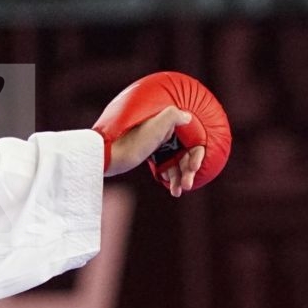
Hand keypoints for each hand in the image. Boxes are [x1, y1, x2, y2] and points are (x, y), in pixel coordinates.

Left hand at [93, 72, 233, 193]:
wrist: (111, 154)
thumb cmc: (133, 140)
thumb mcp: (155, 126)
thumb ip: (173, 116)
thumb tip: (188, 117)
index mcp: (168, 121)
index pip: (192, 139)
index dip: (196, 154)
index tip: (194, 167)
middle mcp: (165, 131)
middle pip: (186, 153)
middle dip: (188, 170)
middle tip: (187, 186)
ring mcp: (158, 143)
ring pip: (176, 162)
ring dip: (180, 177)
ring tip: (178, 191)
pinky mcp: (150, 153)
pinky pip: (166, 166)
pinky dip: (170, 177)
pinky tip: (172, 189)